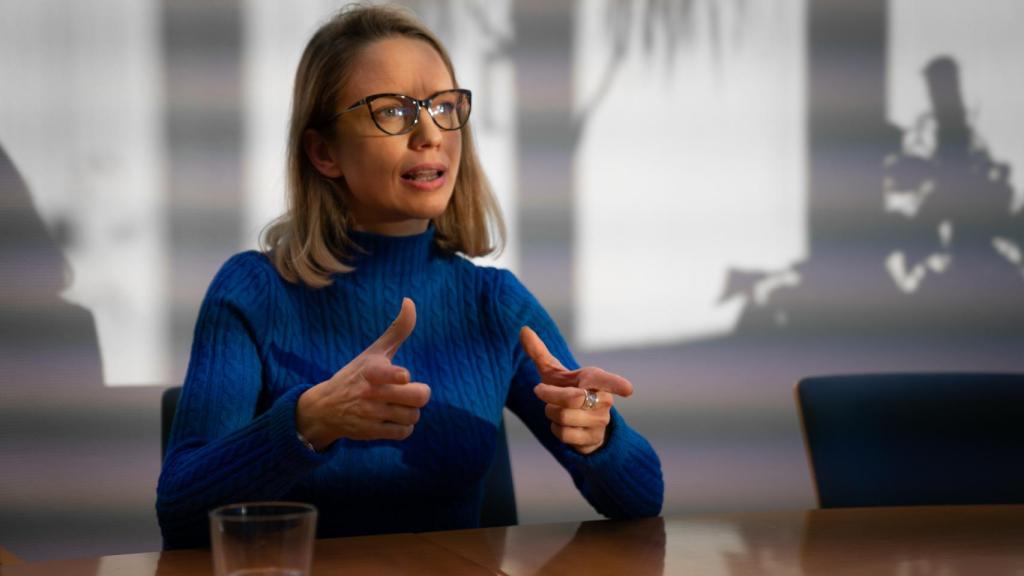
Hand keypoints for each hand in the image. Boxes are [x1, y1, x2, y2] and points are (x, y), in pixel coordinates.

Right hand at [297, 298, 429, 449]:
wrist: (325, 408)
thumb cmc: (356, 375)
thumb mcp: (373, 352)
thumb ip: (396, 330)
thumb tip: (410, 301)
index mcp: (371, 371)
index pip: (386, 374)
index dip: (398, 376)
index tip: (403, 376)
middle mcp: (370, 393)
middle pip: (417, 398)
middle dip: (420, 394)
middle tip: (411, 390)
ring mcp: (371, 415)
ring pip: (413, 416)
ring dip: (411, 411)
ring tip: (398, 405)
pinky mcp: (371, 433)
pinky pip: (404, 433)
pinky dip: (404, 427)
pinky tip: (394, 418)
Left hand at [519, 327, 633, 454]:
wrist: (581, 423)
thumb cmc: (567, 390)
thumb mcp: (554, 373)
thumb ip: (539, 352)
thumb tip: (523, 329)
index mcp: (595, 379)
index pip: (608, 381)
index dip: (617, 384)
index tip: (628, 390)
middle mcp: (604, 400)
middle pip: (571, 399)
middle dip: (549, 395)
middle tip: (542, 391)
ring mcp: (600, 421)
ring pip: (563, 418)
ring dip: (550, 413)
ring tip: (557, 409)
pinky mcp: (593, 440)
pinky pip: (564, 434)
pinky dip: (555, 429)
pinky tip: (563, 425)